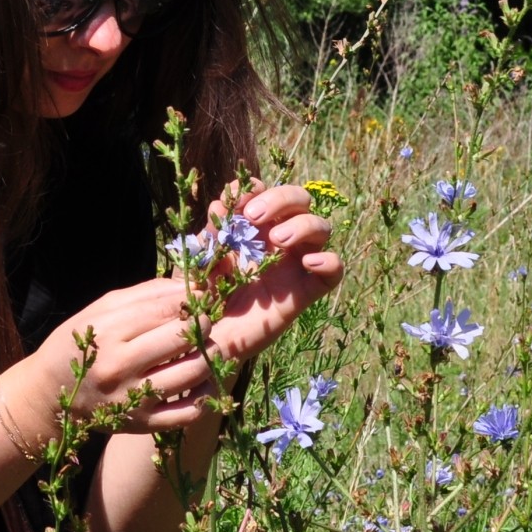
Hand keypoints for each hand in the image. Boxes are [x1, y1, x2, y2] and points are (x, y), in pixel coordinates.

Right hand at [24, 277, 214, 436]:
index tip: (201, 298)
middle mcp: (121, 366)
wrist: (49, 393)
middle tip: (203, 323)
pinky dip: (205, 394)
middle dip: (203, 325)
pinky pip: (189, 411)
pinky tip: (202, 381)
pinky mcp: (142, 424)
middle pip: (184, 339)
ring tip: (204, 348)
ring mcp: (133, 399)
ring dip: (210, 355)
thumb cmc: (80, 343)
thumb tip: (194, 285)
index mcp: (109, 332)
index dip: (192, 301)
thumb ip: (147, 294)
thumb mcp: (102, 308)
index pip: (166, 310)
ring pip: (194, 372)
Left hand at [206, 182, 342, 364]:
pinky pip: (333, 272)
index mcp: (252, 229)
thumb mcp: (198, 262)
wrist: (205, 342)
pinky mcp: (305, 292)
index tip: (240, 199)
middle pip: (301, 201)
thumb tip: (220, 204)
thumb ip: (210, 233)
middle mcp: (277, 242)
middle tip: (254, 217)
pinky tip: (308, 263)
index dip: (258, 189)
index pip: (268, 193)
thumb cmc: (199, 300)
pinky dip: (329, 261)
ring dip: (303, 225)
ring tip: (277, 240)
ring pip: (321, 228)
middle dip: (282, 199)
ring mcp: (294, 265)